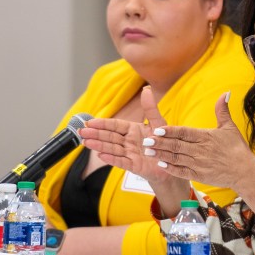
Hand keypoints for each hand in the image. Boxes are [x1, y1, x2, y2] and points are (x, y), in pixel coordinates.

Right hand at [80, 86, 190, 215]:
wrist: (173, 162)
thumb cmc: (165, 142)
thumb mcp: (159, 123)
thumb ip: (151, 108)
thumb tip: (146, 89)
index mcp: (133, 130)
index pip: (115, 125)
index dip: (103, 124)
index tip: (90, 122)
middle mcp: (129, 141)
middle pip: (110, 137)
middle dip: (96, 134)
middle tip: (81, 132)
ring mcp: (130, 154)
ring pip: (112, 148)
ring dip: (99, 145)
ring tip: (86, 142)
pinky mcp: (134, 166)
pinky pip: (121, 161)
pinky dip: (112, 159)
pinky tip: (101, 155)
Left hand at [143, 91, 254, 189]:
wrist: (244, 171)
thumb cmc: (237, 148)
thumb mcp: (230, 127)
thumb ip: (222, 110)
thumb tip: (224, 93)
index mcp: (206, 137)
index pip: (185, 133)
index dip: (171, 131)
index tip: (158, 129)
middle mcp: (200, 150)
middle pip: (177, 145)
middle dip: (160, 143)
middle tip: (146, 140)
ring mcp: (199, 164)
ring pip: (176, 158)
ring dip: (161, 155)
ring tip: (148, 152)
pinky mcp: (199, 175)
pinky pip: (182, 171)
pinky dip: (171, 168)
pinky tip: (161, 164)